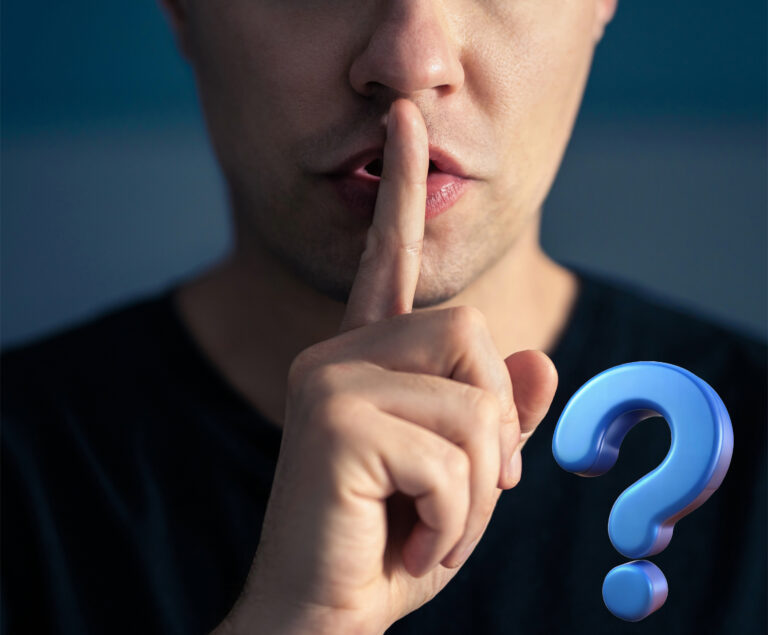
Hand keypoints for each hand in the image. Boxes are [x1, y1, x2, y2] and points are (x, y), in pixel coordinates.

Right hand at [216, 100, 557, 634]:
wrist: (323, 615)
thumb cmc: (391, 543)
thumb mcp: (468, 477)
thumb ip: (500, 415)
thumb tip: (540, 354)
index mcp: (368, 358)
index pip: (389, 257)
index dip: (401, 188)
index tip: (405, 121)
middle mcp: (340, 352)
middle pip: (472, 330)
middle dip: (493, 425)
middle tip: (465, 489)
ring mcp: (330, 378)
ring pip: (475, 398)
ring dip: (477, 482)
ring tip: (428, 520)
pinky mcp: (335, 419)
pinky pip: (455, 453)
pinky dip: (456, 515)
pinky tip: (410, 539)